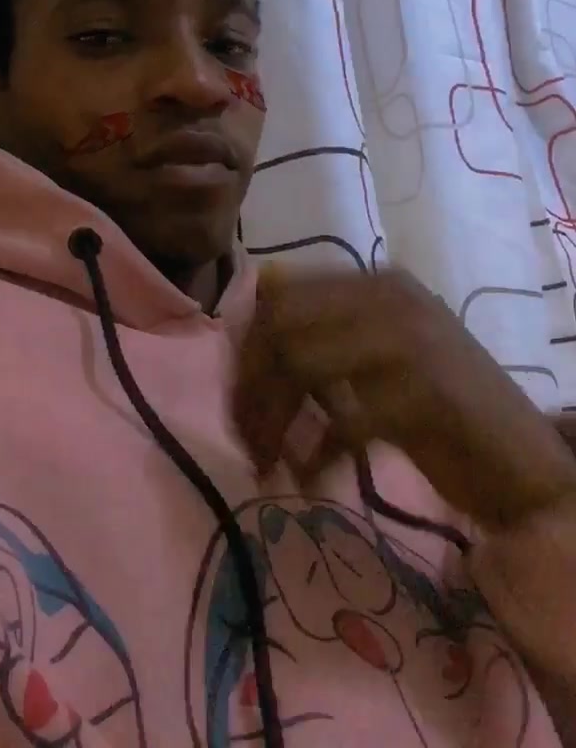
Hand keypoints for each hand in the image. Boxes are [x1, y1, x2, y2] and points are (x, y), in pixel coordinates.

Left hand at [232, 265, 575, 531]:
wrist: (523, 463)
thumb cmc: (446, 413)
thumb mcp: (382, 361)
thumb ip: (329, 336)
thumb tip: (258, 308)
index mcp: (380, 284)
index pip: (282, 296)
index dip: (248, 348)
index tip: (240, 400)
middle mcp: (393, 297)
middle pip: (282, 325)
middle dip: (251, 386)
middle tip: (247, 439)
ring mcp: (412, 341)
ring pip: (301, 364)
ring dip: (273, 421)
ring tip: (269, 462)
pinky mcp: (426, 394)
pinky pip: (342, 420)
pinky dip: (317, 455)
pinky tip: (312, 479)